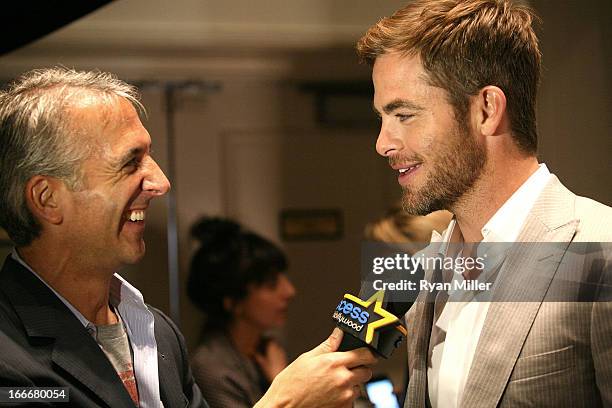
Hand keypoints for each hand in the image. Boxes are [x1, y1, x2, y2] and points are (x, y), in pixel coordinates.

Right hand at [254, 328, 377, 407]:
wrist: (284, 406)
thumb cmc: (291, 384)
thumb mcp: (307, 358)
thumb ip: (328, 345)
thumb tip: (339, 333)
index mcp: (334, 362)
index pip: (365, 355)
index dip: (367, 353)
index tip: (366, 354)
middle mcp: (342, 379)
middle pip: (366, 371)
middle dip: (359, 369)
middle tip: (345, 370)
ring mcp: (344, 396)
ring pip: (359, 387)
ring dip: (351, 385)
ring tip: (332, 384)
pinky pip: (352, 401)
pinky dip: (345, 398)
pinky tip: (330, 395)